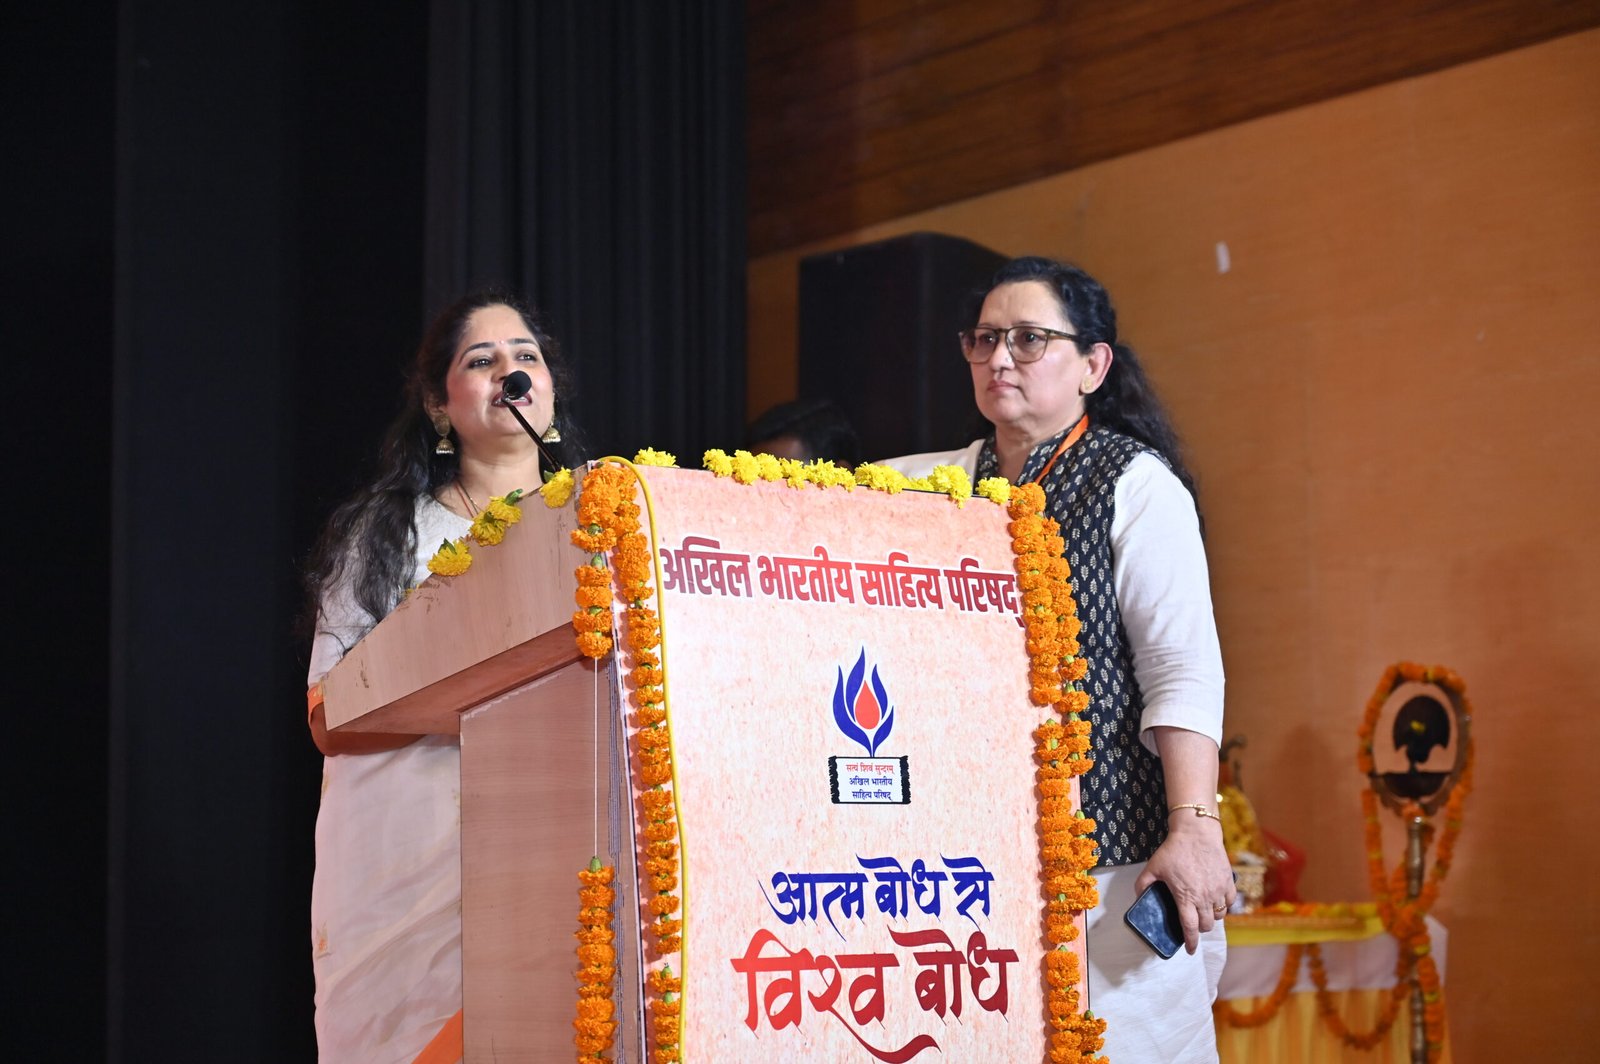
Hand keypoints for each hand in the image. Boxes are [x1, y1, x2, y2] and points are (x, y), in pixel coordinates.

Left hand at [1133, 813, 1234, 953]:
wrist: (1197, 833)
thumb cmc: (1174, 849)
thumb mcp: (1153, 867)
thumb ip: (1143, 884)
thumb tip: (1138, 897)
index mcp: (1185, 897)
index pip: (1189, 928)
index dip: (1190, 942)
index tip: (1190, 950)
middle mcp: (1204, 897)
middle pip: (1206, 925)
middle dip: (1199, 929)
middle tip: (1193, 925)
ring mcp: (1218, 890)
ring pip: (1219, 916)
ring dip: (1211, 918)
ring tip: (1203, 912)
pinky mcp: (1228, 881)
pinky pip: (1229, 902)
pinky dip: (1223, 906)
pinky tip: (1216, 901)